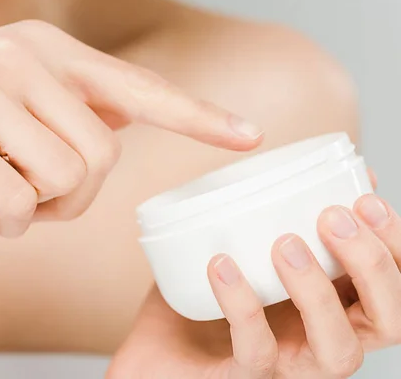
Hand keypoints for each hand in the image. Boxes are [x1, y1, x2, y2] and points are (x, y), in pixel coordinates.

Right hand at [0, 20, 261, 236]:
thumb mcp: (8, 97)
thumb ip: (66, 106)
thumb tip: (122, 121)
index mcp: (42, 49)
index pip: (137, 87)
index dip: (197, 115)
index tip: (248, 136)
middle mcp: (16, 58)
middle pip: (101, 159)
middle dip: (76, 199)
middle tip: (36, 199)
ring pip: (62, 182)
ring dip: (37, 210)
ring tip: (0, 197)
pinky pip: (13, 203)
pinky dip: (4, 224)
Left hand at [110, 194, 400, 377]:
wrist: (156, 347)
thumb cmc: (205, 295)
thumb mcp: (246, 247)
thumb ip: (281, 215)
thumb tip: (325, 174)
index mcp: (336, 306)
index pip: (393, 283)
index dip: (394, 244)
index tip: (364, 196)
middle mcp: (323, 340)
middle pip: (388, 321)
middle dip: (371, 265)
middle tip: (331, 217)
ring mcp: (289, 365)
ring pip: (338, 350)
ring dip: (318, 292)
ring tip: (284, 243)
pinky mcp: (245, 376)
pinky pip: (256, 349)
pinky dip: (243, 305)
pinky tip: (222, 265)